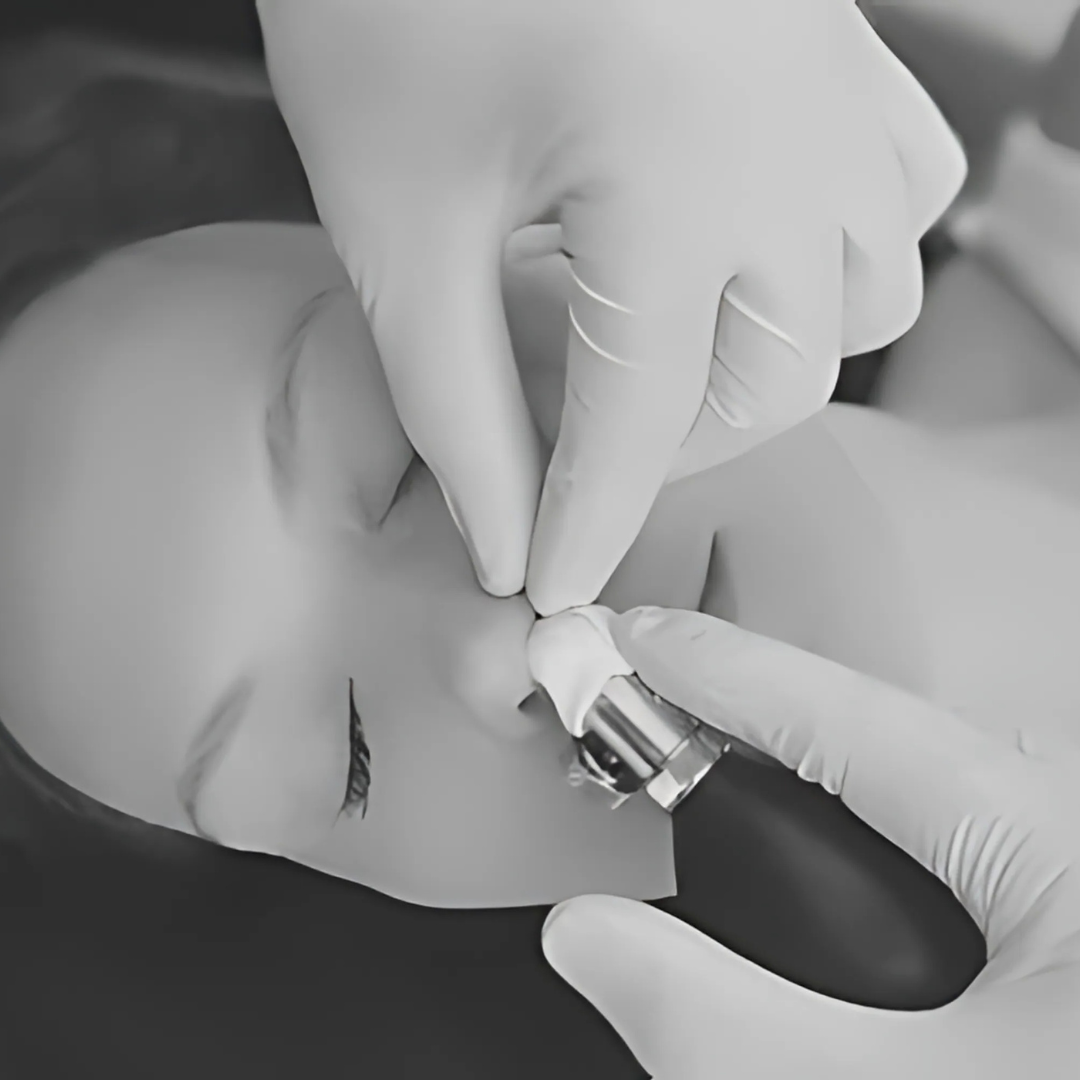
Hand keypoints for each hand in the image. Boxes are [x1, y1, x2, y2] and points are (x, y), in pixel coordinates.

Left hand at [256, 0, 965, 612]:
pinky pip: (893, 190)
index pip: (638, 426)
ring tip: (656, 363)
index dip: (583, 526)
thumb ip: (458, 405)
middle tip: (570, 455)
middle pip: (773, 385)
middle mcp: (796, 147)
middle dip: (668, 452)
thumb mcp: (399, 221)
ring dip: (763, 367)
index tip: (544, 592)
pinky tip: (749, 260)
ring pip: (863, 300)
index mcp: (683, 182)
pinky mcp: (835, 49)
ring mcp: (836, 89)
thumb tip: (505, 541)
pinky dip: (832, 260)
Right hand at [542, 606, 1079, 1078]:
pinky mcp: (1053, 944)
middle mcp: (1065, 852)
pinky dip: (849, 875)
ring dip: (794, 811)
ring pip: (909, 821)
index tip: (630, 640)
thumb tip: (587, 936)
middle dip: (747, 734)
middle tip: (637, 727)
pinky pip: (938, 877)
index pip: (851, 722)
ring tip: (695, 800)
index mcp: (1057, 853)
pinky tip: (800, 913)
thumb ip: (720, 1023)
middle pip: (878, 761)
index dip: (723, 669)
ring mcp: (1060, 900)